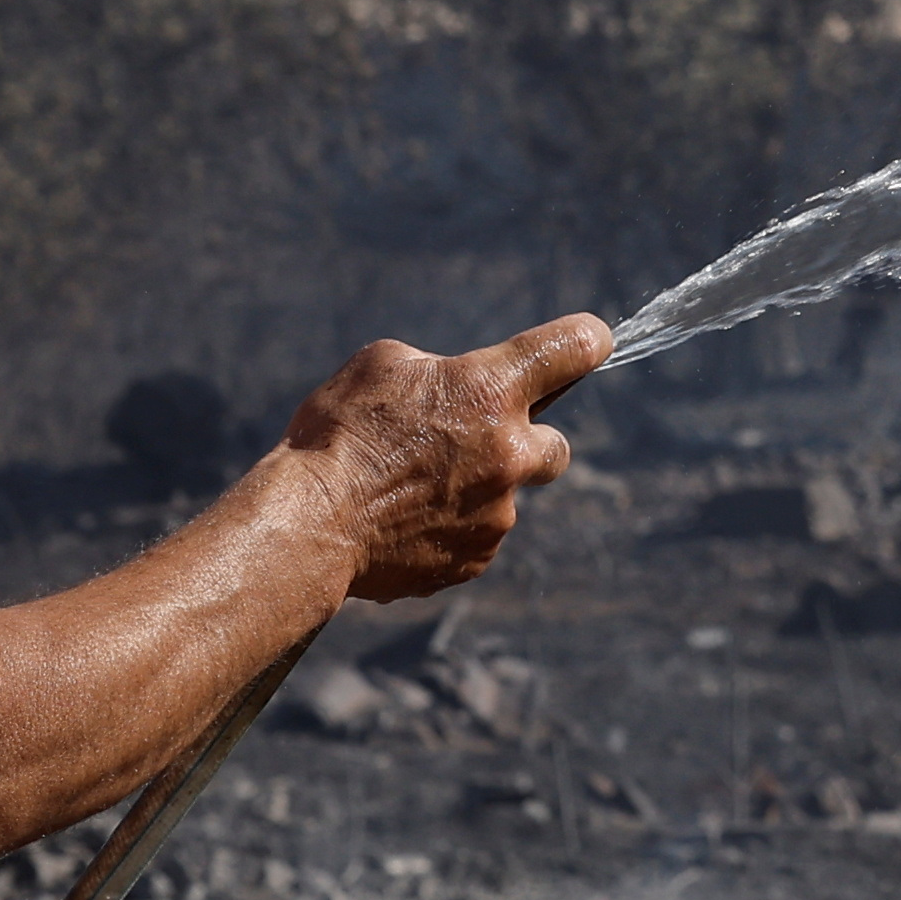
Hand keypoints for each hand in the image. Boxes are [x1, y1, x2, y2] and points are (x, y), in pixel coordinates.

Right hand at [289, 316, 606, 601]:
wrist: (311, 523)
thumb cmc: (338, 433)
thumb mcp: (382, 366)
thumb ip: (436, 371)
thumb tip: (451, 388)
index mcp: (490, 390)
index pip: (572, 348)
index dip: (585, 340)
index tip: (589, 342)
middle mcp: (510, 452)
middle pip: (557, 447)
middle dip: (525, 444)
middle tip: (478, 443)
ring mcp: (498, 512)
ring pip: (504, 497)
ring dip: (472, 490)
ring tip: (406, 489)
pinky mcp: (476, 558)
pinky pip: (475, 537)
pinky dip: (449, 528)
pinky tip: (403, 521)